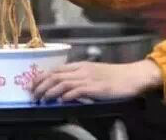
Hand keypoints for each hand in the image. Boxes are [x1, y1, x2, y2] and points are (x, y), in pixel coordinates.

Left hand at [31, 60, 162, 101]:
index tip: (32, 84)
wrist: (132, 77)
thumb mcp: (94, 73)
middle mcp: (83, 70)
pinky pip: (78, 90)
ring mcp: (90, 78)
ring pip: (64, 82)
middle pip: (57, 75)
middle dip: (41, 84)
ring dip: (50, 91)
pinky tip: (60, 101)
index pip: (57, 69)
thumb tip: (64, 88)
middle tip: (32, 94)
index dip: (42, 76)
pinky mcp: (97, 88)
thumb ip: (80, 78)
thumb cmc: (114, 77)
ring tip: (41, 99)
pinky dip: (67, 95)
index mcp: (81, 65)